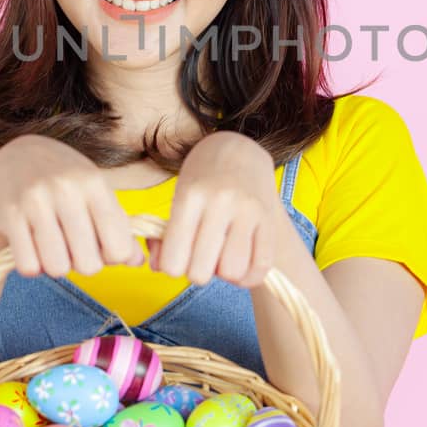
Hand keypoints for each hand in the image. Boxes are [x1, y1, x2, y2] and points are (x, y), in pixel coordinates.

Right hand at [0, 135, 144, 277]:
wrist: (18, 155)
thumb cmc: (66, 180)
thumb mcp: (97, 193)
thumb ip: (119, 227)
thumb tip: (137, 262)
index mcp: (94, 184)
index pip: (118, 246)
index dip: (114, 257)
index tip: (103, 246)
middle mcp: (66, 189)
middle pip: (89, 264)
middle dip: (84, 264)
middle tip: (75, 247)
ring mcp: (35, 201)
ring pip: (57, 267)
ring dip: (57, 266)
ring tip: (54, 247)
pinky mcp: (9, 214)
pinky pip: (28, 266)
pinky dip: (32, 266)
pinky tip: (33, 249)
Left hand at [151, 133, 287, 288]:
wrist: (240, 150)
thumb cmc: (202, 180)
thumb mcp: (177, 199)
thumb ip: (162, 236)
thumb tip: (157, 267)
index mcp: (189, 197)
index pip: (173, 261)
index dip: (172, 268)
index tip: (178, 257)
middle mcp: (219, 202)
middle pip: (200, 272)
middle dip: (197, 273)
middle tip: (200, 257)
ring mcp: (248, 210)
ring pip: (232, 271)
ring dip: (223, 274)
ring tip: (221, 258)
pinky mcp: (269, 218)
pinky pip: (261, 266)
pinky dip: (248, 276)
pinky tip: (240, 265)